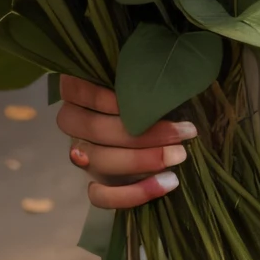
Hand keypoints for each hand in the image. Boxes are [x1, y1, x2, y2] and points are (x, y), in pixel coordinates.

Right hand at [57, 72, 187, 210]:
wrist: (169, 130)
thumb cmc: (158, 91)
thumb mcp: (150, 73)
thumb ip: (146, 70)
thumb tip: (171, 63)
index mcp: (80, 90)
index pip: (75, 90)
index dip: (104, 97)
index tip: (145, 100)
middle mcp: (76, 122)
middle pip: (93, 129)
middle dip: (141, 132)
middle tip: (184, 131)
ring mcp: (84, 154)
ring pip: (98, 161)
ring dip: (142, 160)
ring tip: (180, 155)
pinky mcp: (97, 180)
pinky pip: (101, 196)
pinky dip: (132, 194)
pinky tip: (166, 183)